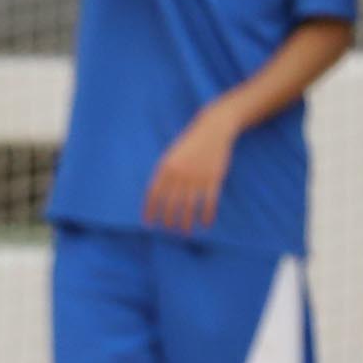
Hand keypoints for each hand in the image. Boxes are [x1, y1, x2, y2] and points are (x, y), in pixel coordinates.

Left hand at [144, 106, 237, 234]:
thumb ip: (163, 174)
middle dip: (168, 220)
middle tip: (169, 230)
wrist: (212, 129)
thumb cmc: (189, 144)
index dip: (150, 210)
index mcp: (165, 167)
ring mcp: (197, 177)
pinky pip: (209, 202)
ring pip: (188, 207)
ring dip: (185, 222)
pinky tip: (205, 224)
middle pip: (170, 204)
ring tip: (184, 232)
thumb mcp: (170, 155)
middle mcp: (180, 174)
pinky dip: (207, 215)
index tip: (148, 224)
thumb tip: (155, 198)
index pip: (153, 194)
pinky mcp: (214, 178)